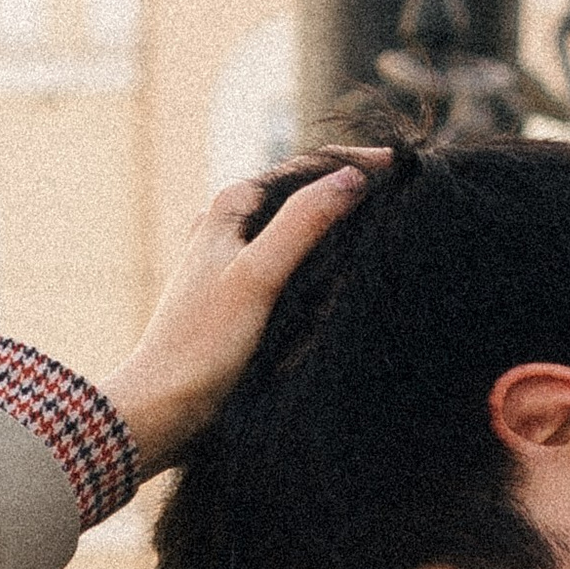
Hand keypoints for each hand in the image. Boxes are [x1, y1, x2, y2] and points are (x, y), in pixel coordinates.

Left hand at [104, 153, 388, 479]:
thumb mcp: (259, 276)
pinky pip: (292, 264)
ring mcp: (232, 258)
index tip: (406, 167)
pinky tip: (345, 278)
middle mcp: (229, 224)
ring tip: (385, 230)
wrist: (163, 406)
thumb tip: (352, 179)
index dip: (358, 162)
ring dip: (338, 227)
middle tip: (405, 197)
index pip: (307, 167)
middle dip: (351, 190)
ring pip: (298, 229)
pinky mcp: (238, 294)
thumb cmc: (204, 345)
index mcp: (231, 206)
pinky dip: (323, 262)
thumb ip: (302, 223)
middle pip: (303, 193)